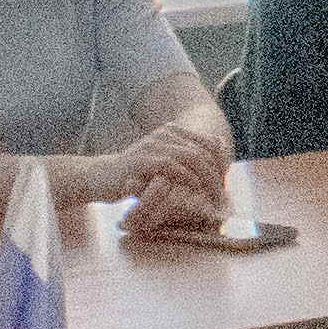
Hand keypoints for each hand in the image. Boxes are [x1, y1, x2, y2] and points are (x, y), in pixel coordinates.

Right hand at [116, 120, 234, 235]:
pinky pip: (170, 167)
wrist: (100, 178)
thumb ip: (183, 163)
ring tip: (212, 196)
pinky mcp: (142, 160)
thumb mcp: (162, 166)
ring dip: (205, 179)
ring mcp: (152, 145)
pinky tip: (193, 190)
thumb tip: (213, 171)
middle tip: (223, 194)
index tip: (227, 184)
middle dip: (216, 174)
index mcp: (171, 132)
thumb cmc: (134, 176)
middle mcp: (163, 135)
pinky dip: (185, 179)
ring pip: (190, 157)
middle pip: (203, 151)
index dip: (221, 164)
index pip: (207, 143)